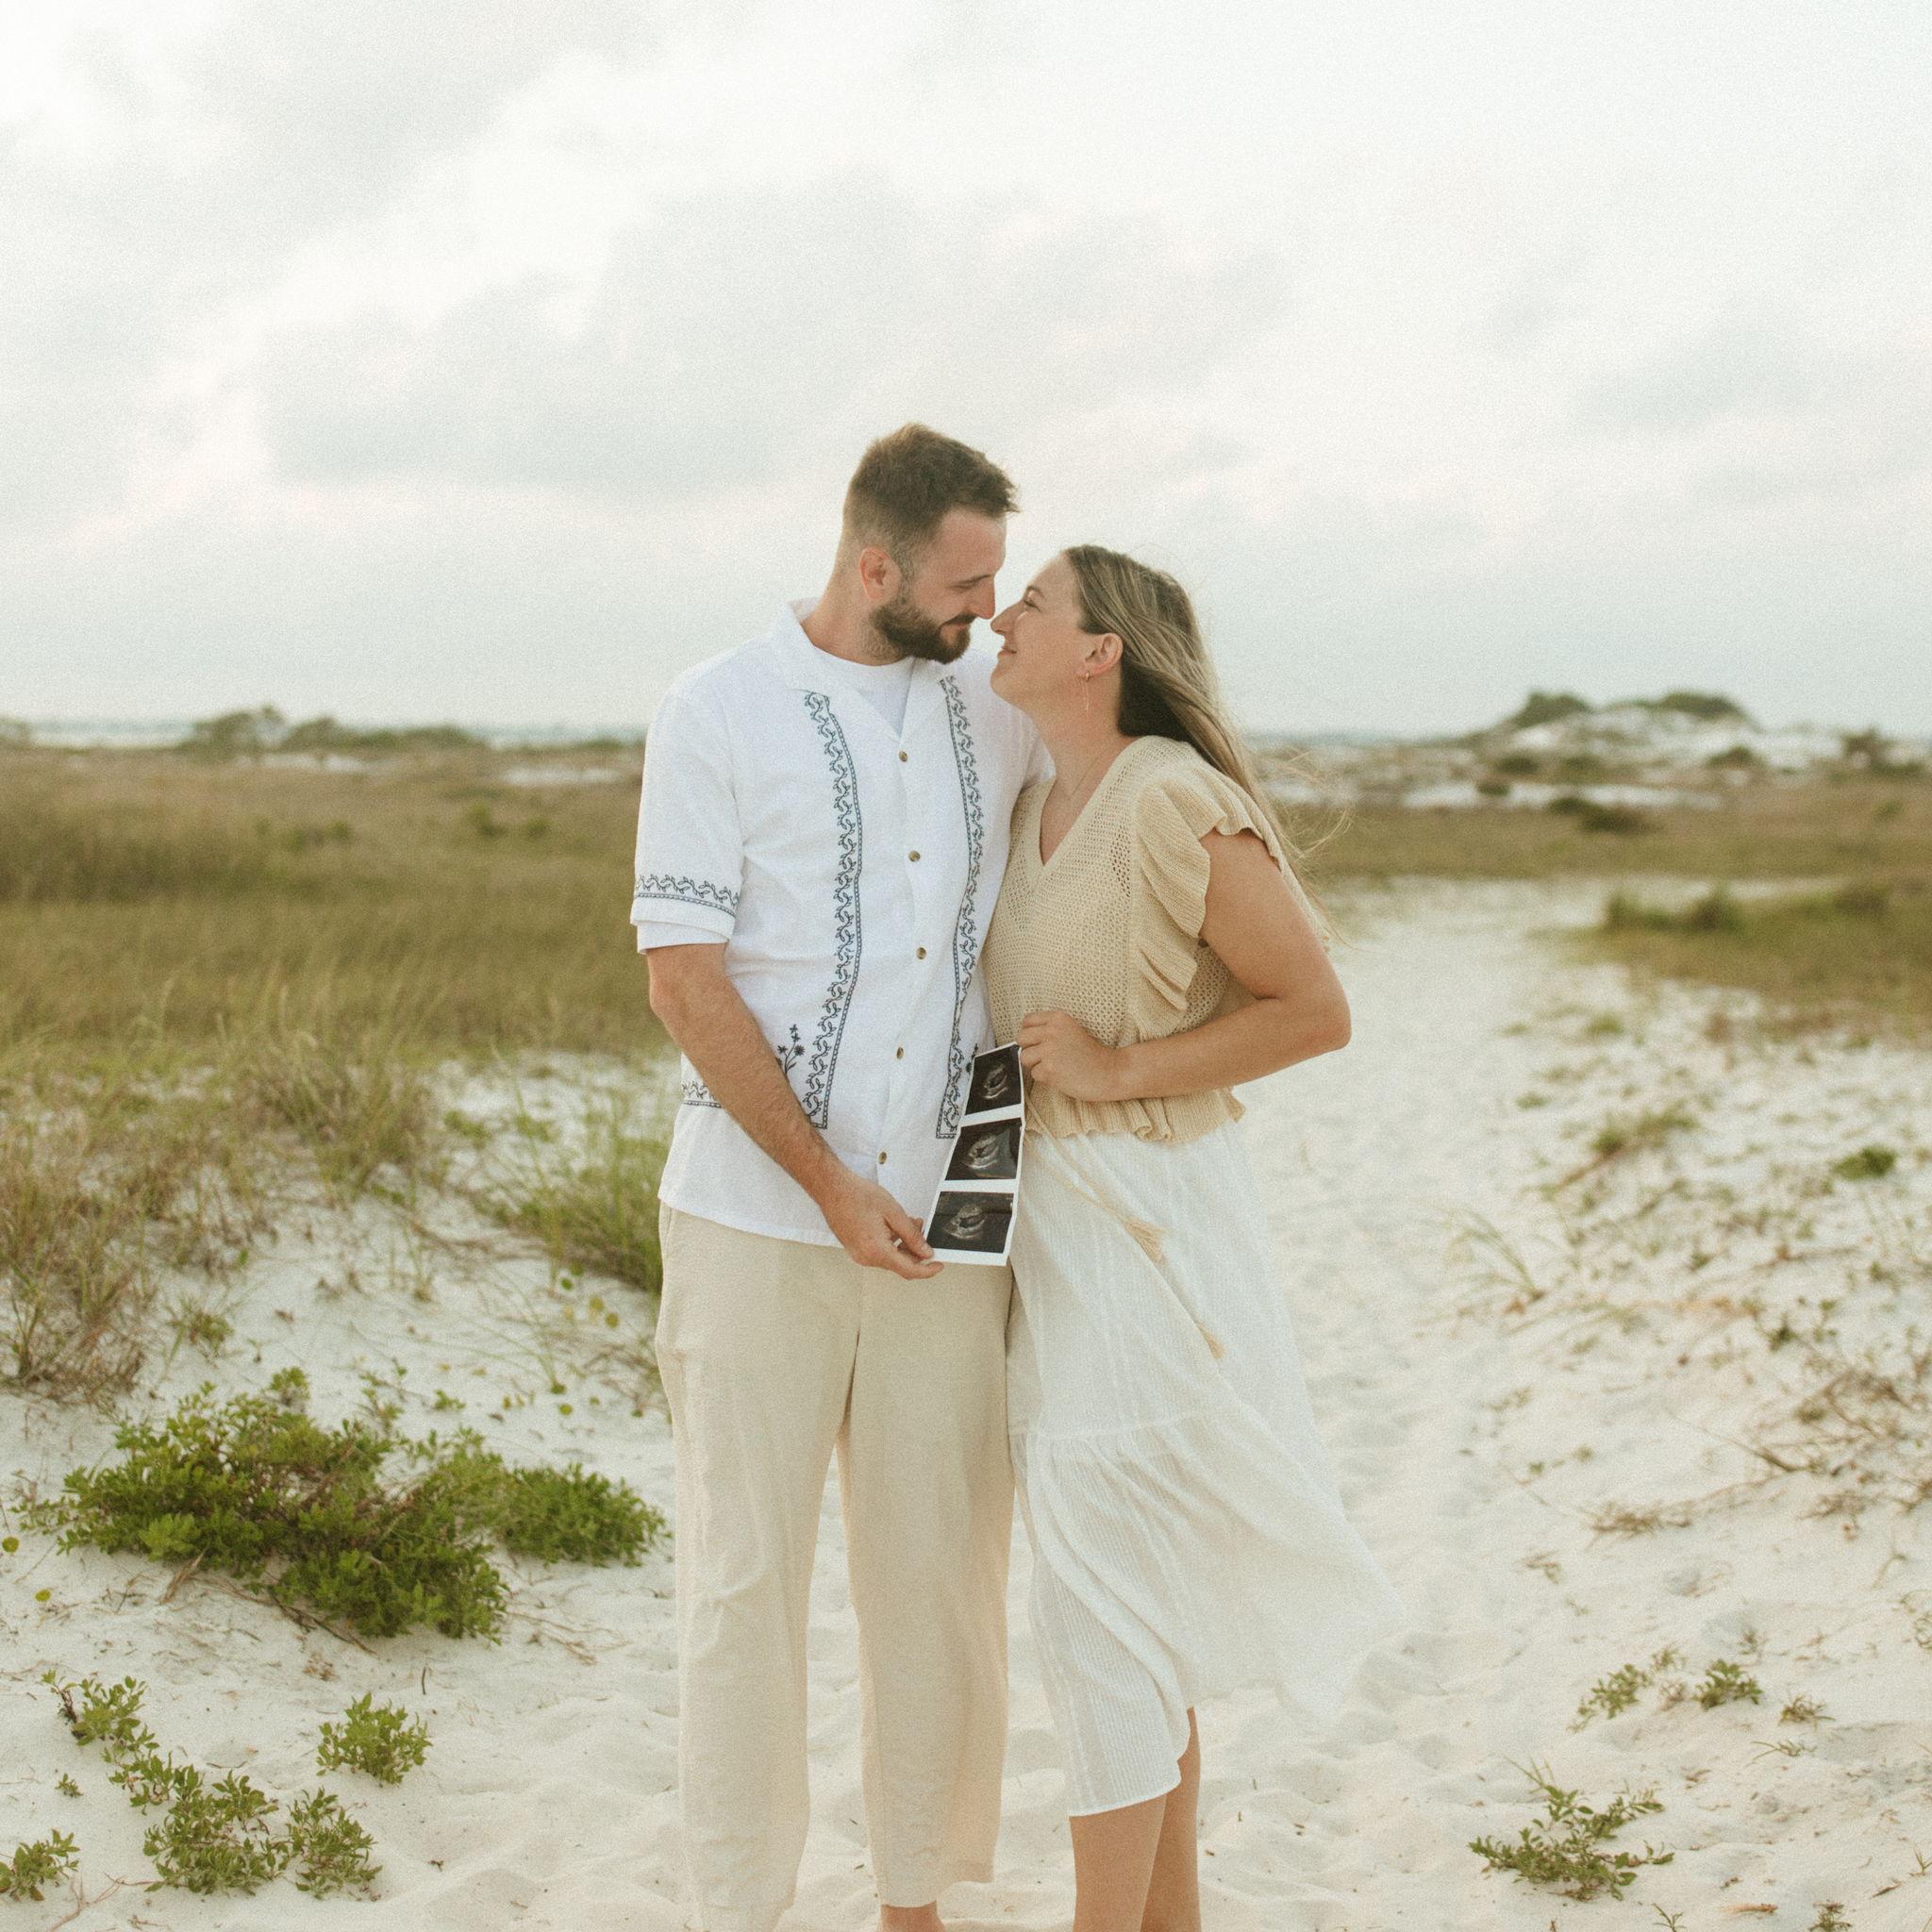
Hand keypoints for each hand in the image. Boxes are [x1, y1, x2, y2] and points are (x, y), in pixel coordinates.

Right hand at [815, 1168, 942, 1278]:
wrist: (832, 1189)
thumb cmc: (857, 1196)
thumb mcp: (893, 1212)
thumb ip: (912, 1235)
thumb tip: (925, 1252)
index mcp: (876, 1251)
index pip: (908, 1270)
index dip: (927, 1270)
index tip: (938, 1265)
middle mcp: (866, 1258)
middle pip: (900, 1264)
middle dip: (915, 1250)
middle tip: (922, 1229)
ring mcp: (859, 1255)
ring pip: (890, 1257)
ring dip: (903, 1244)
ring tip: (908, 1223)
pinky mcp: (855, 1249)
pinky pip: (879, 1252)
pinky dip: (891, 1243)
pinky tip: (894, 1227)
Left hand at [1016, 1010, 1123, 1102]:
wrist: (1110, 1071)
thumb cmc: (1092, 1054)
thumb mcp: (1071, 1031)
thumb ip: (1050, 1029)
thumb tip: (1025, 1038)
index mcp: (1058, 1018)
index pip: (1027, 1021)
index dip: (1030, 1033)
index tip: (1039, 1042)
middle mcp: (1052, 1031)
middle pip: (1021, 1038)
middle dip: (1030, 1049)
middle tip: (1045, 1056)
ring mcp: (1050, 1050)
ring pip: (1024, 1057)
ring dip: (1036, 1065)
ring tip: (1055, 1066)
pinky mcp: (1049, 1069)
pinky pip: (1034, 1074)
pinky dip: (1045, 1078)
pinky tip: (1061, 1076)